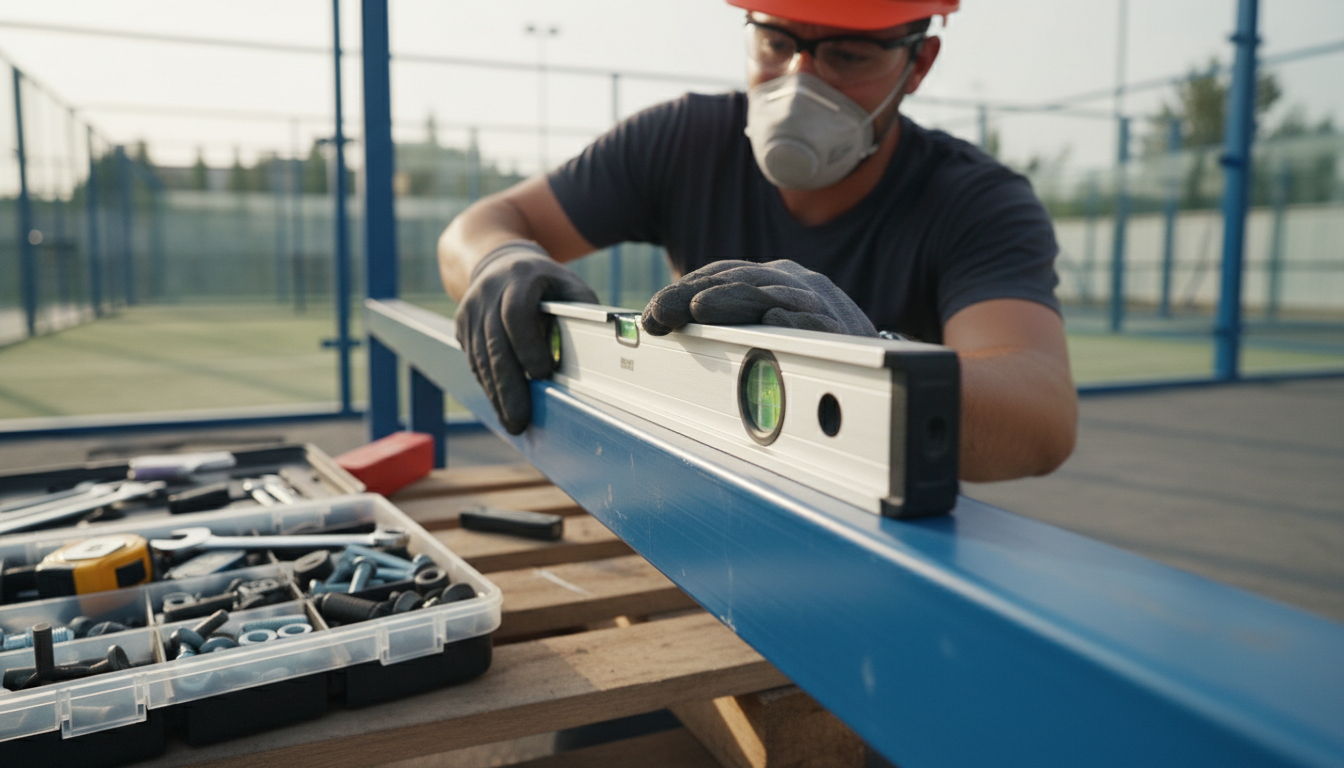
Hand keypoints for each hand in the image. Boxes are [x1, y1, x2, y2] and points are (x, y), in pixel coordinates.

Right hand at [454, 240, 598, 433]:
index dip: (528, 345)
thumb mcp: (569, 286)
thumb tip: (601, 351)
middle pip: (494, 343)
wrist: (501, 263)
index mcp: (519, 278)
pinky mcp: (462, 325)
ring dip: (496, 393)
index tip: (543, 373)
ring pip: (480, 357)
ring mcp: (470, 309)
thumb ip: (582, 312)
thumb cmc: (546, 282)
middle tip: (520, 419)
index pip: (515, 314)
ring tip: (513, 422)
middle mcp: (488, 292)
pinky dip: (488, 385)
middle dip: (508, 385)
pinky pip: (474, 360)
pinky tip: (501, 405)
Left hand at [641, 259, 876, 336]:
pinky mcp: (844, 332)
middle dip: (696, 295)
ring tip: (699, 309)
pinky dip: (794, 322)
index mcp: (772, 279)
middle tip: (665, 312)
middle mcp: (794, 285)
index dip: (684, 290)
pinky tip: (769, 323)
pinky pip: (817, 325)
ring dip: (734, 301)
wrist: (880, 362)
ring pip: (772, 296)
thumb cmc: (811, 348)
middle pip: (740, 282)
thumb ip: (724, 325)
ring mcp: (820, 305)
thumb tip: (660, 331)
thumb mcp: (765, 327)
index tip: (652, 316)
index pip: (722, 274)